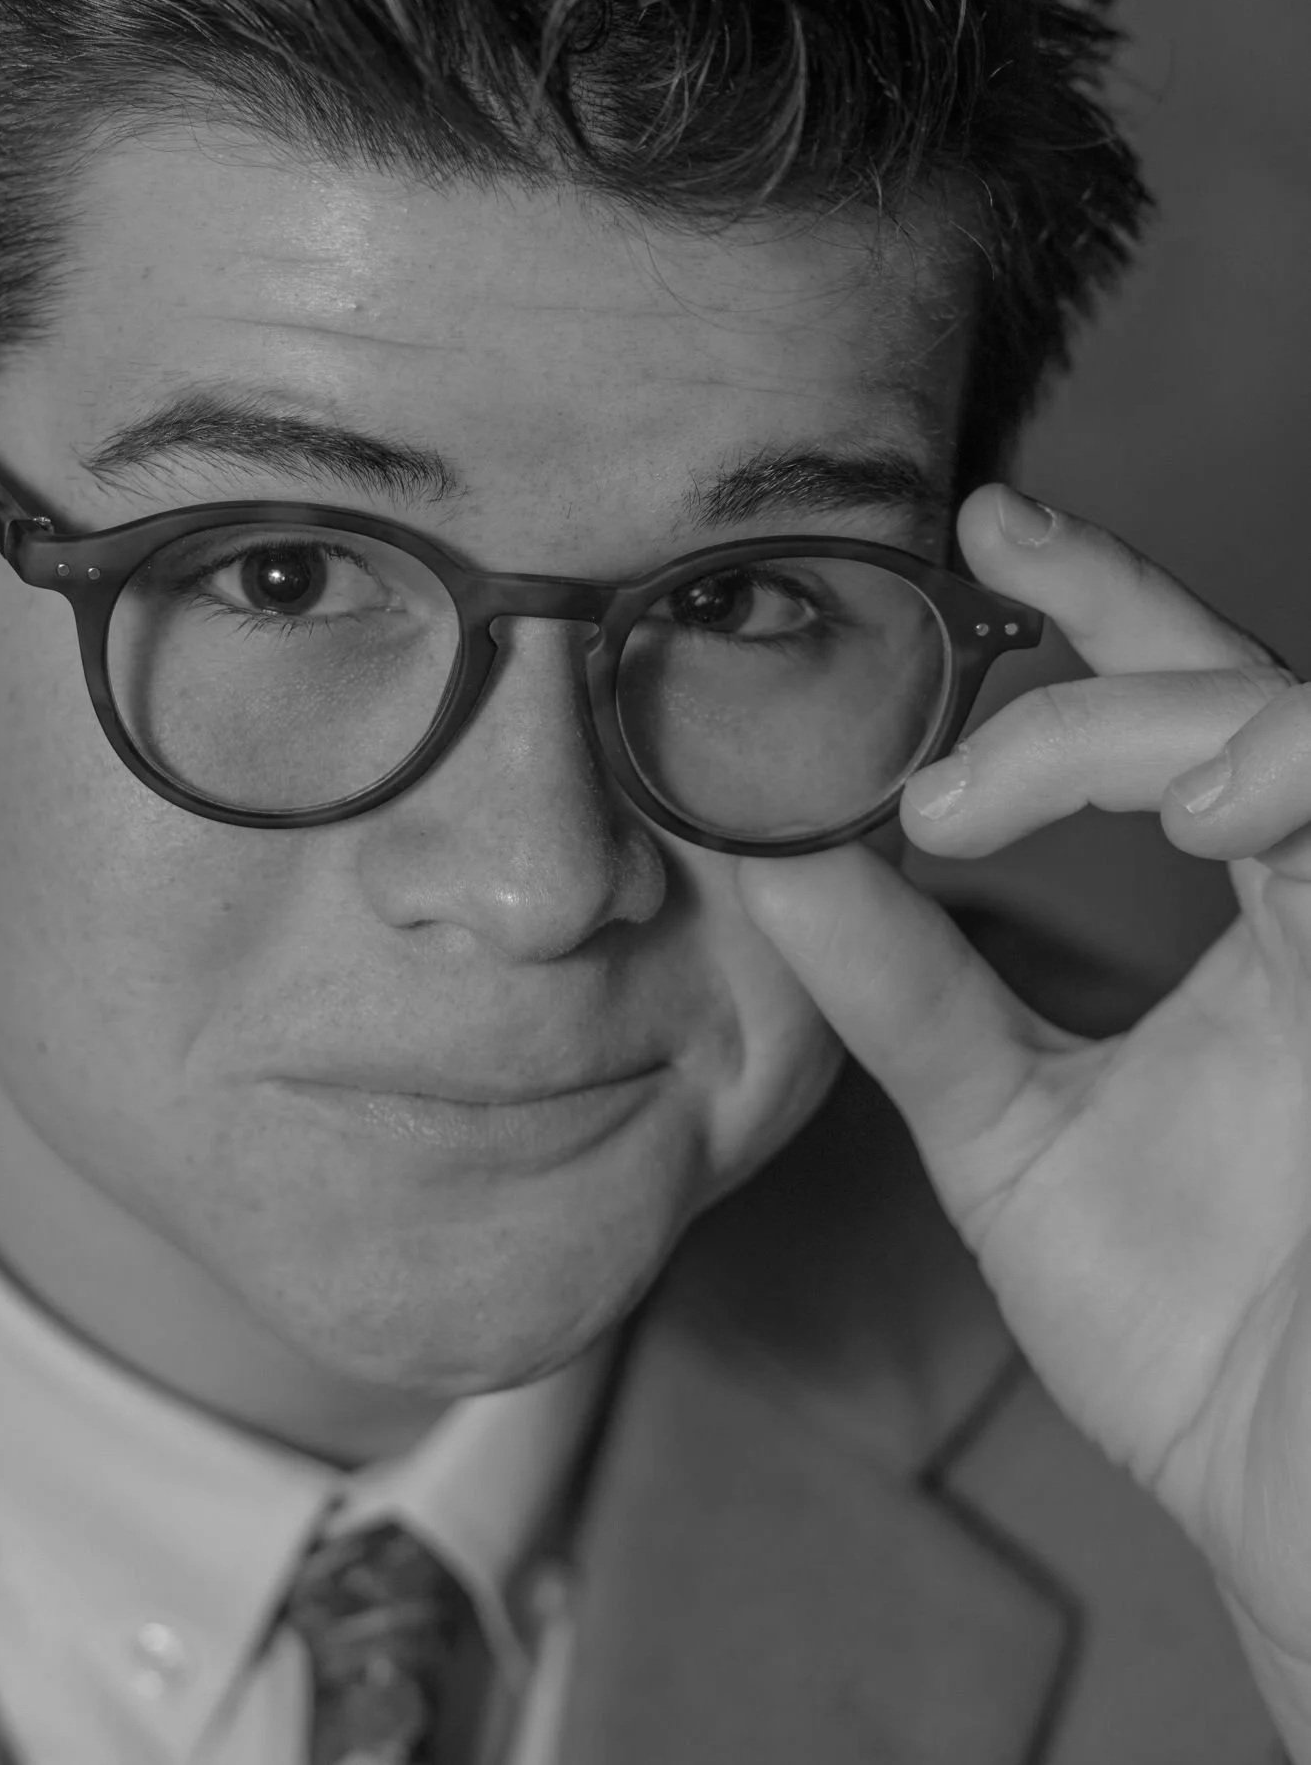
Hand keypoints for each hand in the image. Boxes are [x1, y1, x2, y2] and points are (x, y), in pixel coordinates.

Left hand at [735, 483, 1310, 1668]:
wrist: (1295, 1503)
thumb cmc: (1194, 1333)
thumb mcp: (1008, 1128)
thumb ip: (907, 989)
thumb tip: (767, 851)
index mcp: (1263, 928)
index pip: (1184, 714)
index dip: (1101, 602)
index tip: (981, 522)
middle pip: (1258, 694)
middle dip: (1127, 622)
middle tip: (986, 578)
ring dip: (1201, 721)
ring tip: (1076, 784)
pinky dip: (1293, 782)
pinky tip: (1215, 814)